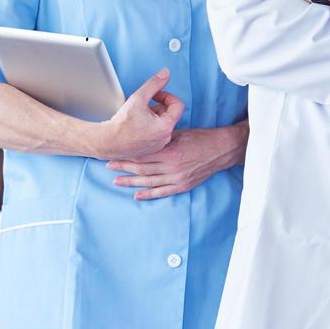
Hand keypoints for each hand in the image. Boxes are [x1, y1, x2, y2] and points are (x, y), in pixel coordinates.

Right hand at [92, 69, 184, 160]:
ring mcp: (158, 145)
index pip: (178, 105)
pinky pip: (156, 133)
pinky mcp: (151, 149)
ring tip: (138, 115)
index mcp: (166, 127)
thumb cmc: (122, 123)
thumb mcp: (139, 97)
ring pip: (162, 123)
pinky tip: (136, 125)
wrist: (107, 142)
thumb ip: (154, 83)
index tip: (154, 96)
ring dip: (153, 115)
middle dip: (158, 106)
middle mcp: (165, 138)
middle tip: (143, 105)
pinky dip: (149, 126)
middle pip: (169, 114)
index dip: (166, 96)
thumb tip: (166, 73)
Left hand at [107, 122, 247, 200]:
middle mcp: (171, 167)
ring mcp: (177, 178)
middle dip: (124, 168)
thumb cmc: (200, 138)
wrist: (221, 150)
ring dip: (131, 182)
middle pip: (141, 169)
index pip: (142, 155)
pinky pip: (162, 192)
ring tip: (117, 181)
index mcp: (169, 152)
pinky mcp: (183, 186)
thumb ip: (161, 139)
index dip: (126, 155)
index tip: (114, 153)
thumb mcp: (179, 133)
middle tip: (109, 166)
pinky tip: (137, 195)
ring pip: (149, 182)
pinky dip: (149, 194)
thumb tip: (144, 139)